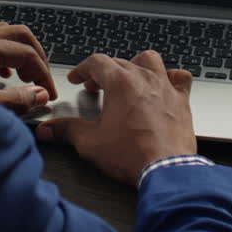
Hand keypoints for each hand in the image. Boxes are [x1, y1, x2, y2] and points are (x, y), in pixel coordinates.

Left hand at [0, 22, 58, 112]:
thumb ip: (17, 100)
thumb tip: (38, 95)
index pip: (27, 54)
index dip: (43, 75)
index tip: (48, 92)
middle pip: (20, 34)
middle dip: (36, 57)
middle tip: (42, 79)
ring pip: (5, 34)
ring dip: (20, 53)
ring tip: (25, 78)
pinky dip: (4, 54)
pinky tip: (2, 75)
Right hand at [34, 50, 195, 186]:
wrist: (166, 170)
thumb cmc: (132, 154)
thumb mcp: (90, 142)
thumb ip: (67, 131)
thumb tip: (49, 129)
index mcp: (120, 83)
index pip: (97, 62)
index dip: (83, 69)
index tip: (78, 78)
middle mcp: (144, 79)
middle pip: (120, 62)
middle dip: (104, 72)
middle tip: (95, 87)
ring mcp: (165, 87)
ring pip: (150, 61)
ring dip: (136, 65)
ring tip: (128, 78)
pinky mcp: (181, 101)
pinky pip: (180, 78)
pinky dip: (171, 77)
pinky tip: (165, 84)